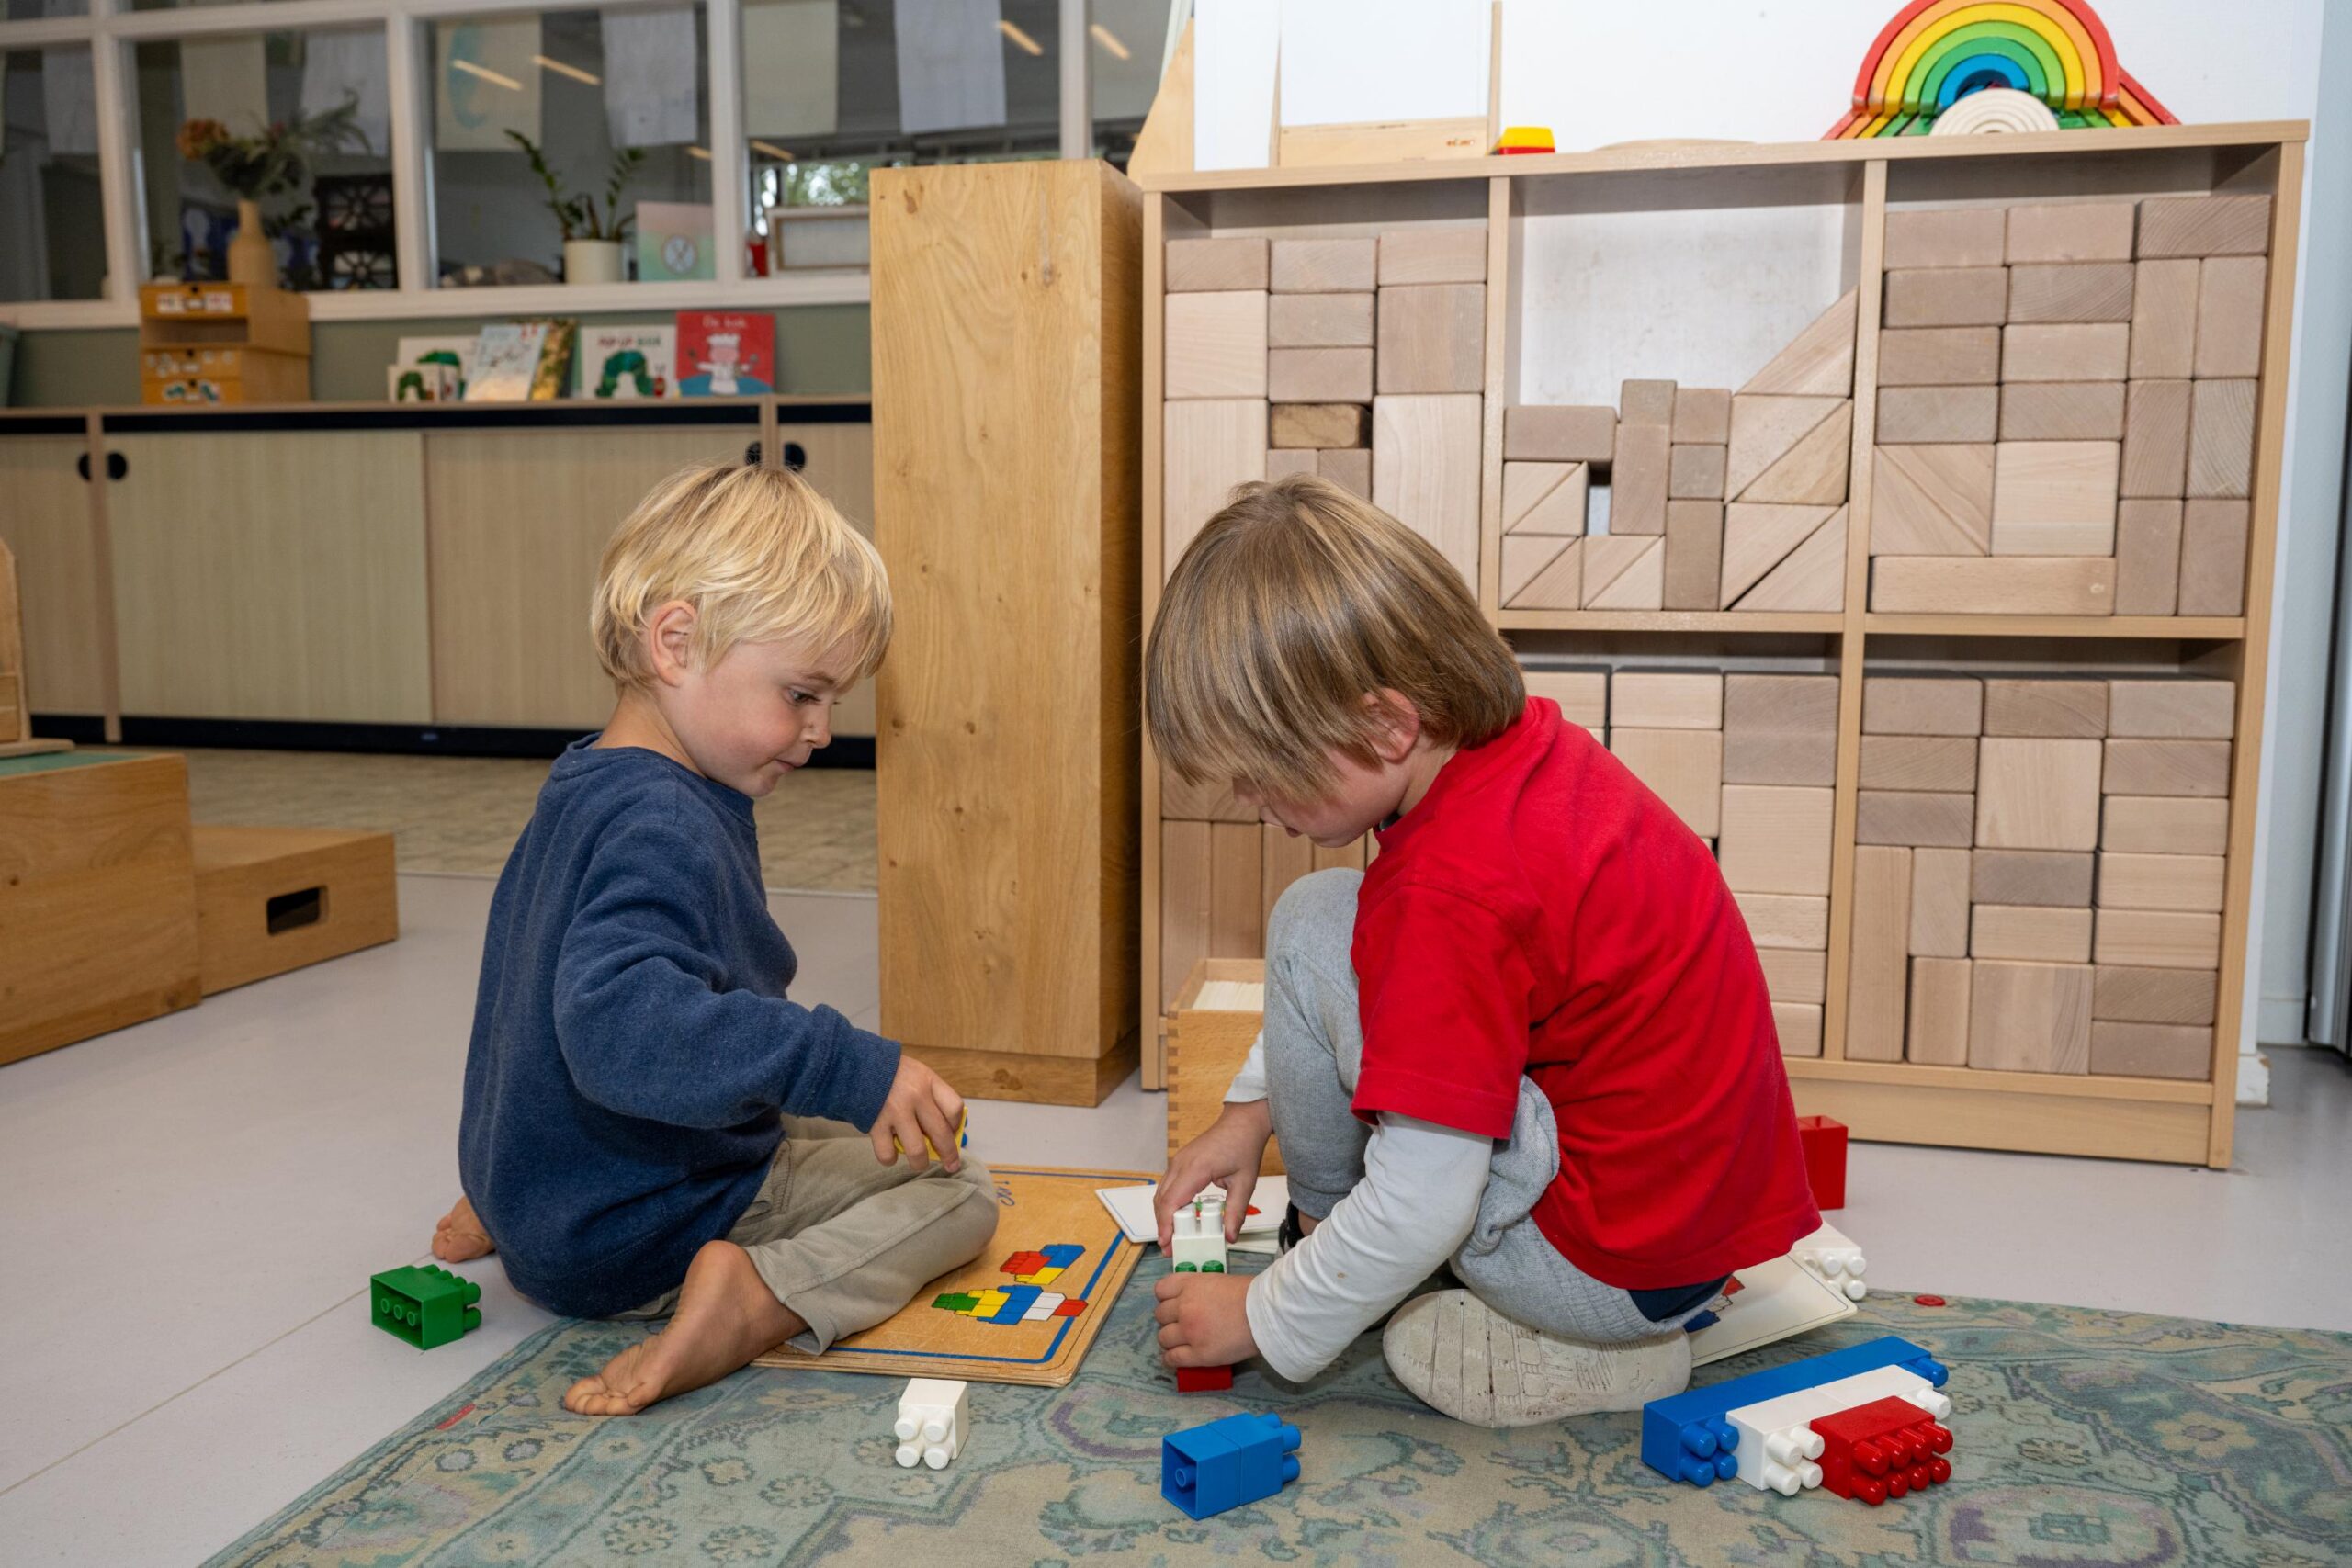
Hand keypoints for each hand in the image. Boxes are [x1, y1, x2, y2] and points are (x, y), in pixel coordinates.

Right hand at [871, 1055, 963, 1173]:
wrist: (857, 1066)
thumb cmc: (893, 1074)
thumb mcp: (918, 1074)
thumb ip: (932, 1096)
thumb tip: (946, 1130)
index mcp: (928, 1081)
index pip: (954, 1108)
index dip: (956, 1125)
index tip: (952, 1131)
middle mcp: (915, 1096)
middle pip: (941, 1134)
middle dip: (949, 1155)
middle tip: (951, 1165)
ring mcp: (895, 1112)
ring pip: (917, 1151)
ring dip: (920, 1163)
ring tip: (918, 1163)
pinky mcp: (876, 1125)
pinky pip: (888, 1154)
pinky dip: (890, 1158)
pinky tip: (891, 1153)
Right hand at [1154, 1100, 1273, 1251]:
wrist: (1241, 1122)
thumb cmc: (1244, 1148)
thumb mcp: (1245, 1183)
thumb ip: (1236, 1211)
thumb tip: (1230, 1237)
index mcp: (1196, 1169)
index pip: (1172, 1201)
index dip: (1166, 1224)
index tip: (1166, 1243)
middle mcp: (1181, 1164)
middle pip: (1161, 1200)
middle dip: (1162, 1226)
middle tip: (1168, 1248)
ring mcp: (1178, 1161)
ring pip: (1161, 1193)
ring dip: (1163, 1216)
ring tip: (1171, 1237)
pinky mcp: (1180, 1162)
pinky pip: (1167, 1186)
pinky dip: (1167, 1204)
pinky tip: (1176, 1218)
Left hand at [1155, 1271, 1258, 1366]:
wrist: (1264, 1314)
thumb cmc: (1250, 1295)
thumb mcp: (1219, 1281)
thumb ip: (1200, 1290)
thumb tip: (1197, 1302)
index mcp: (1189, 1285)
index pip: (1161, 1290)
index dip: (1166, 1298)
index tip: (1173, 1304)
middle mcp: (1184, 1307)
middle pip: (1160, 1315)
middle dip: (1169, 1319)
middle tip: (1182, 1324)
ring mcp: (1189, 1332)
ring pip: (1163, 1338)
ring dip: (1170, 1339)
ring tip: (1181, 1342)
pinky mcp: (1198, 1354)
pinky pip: (1172, 1359)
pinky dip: (1170, 1359)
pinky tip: (1175, 1358)